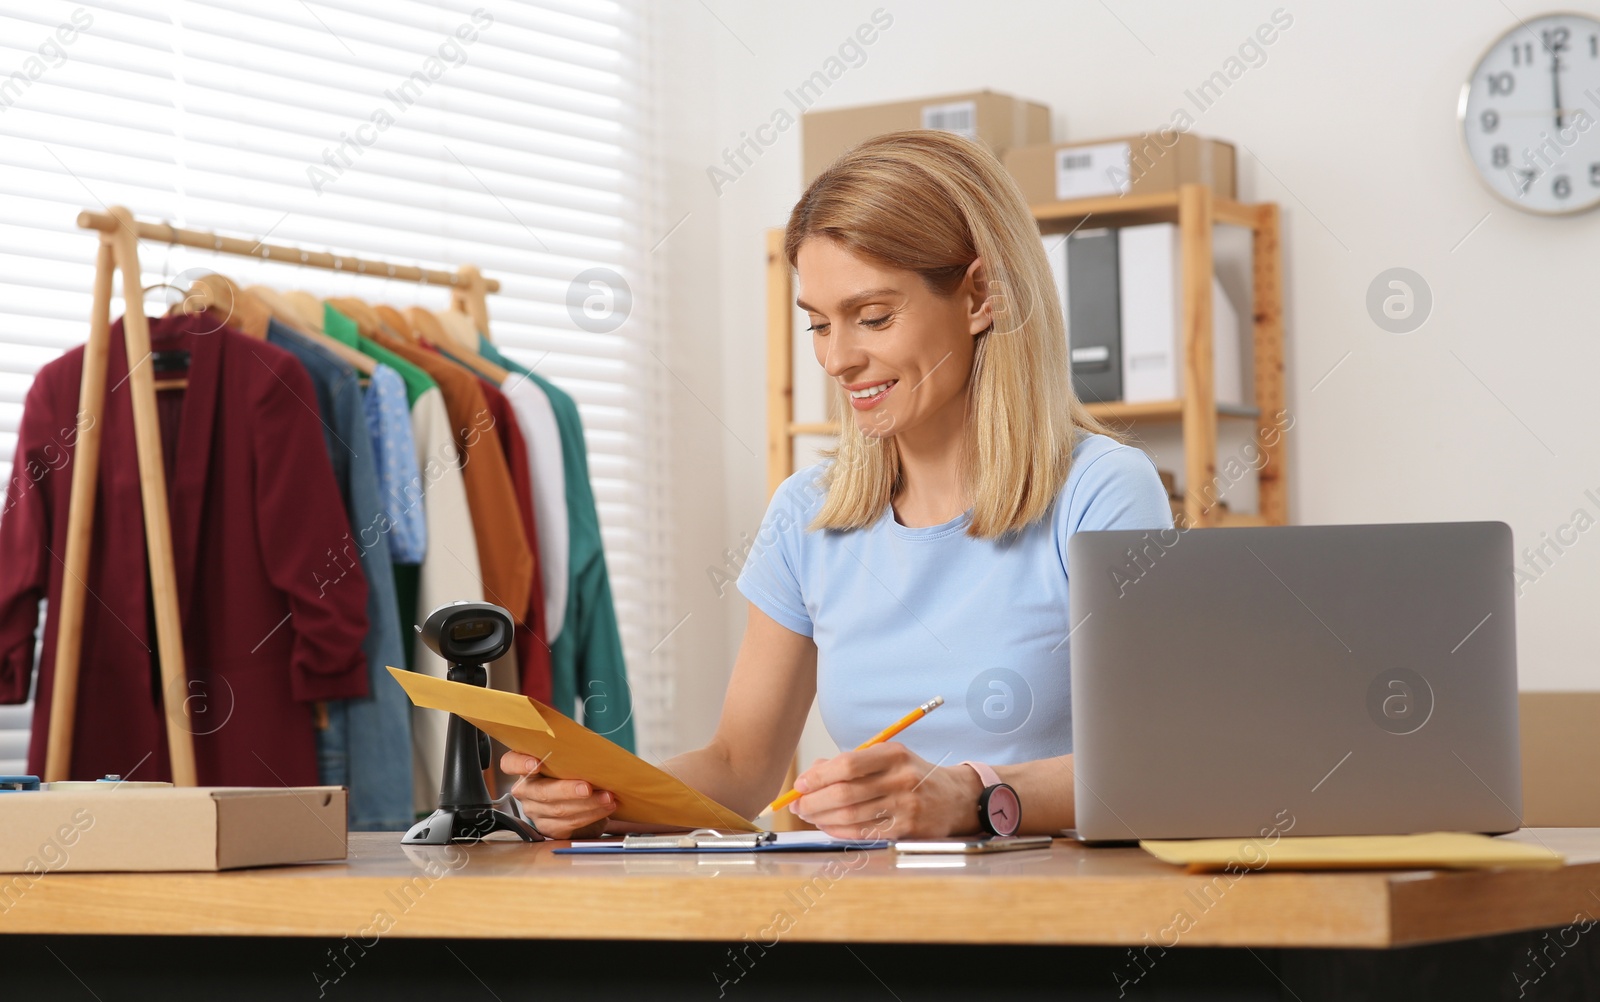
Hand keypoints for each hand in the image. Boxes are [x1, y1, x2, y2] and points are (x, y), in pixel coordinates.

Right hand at [500, 750, 616, 838]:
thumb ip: (571, 755)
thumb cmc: (575, 772)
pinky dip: (590, 815)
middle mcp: (526, 790)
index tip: (535, 763)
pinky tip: (605, 809)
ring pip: (558, 810)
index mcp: (525, 767)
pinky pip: (568, 824)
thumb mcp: (570, 760)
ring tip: (608, 797)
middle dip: (567, 790)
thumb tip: (593, 751)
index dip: (519, 763)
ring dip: (587, 804)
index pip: (510, 762)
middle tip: (588, 787)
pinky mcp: (549, 828)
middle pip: (541, 791)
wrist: (586, 799)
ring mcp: (535, 811)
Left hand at [790, 743, 983, 839]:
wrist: (955, 798)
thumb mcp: (888, 758)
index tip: (800, 785)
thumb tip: (811, 775)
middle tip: (798, 804)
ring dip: (822, 818)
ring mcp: (905, 806)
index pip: (847, 764)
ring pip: (851, 815)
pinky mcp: (906, 829)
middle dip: (813, 801)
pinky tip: (829, 826)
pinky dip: (839, 831)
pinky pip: (864, 832)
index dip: (818, 776)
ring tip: (809, 815)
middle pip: (845, 793)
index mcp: (893, 754)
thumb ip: (851, 763)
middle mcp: (900, 779)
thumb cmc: (911, 775)